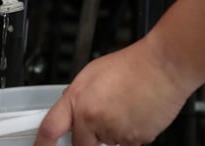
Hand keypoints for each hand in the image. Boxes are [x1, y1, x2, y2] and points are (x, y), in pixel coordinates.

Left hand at [35, 38, 191, 145]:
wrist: (162, 66)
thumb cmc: (130, 66)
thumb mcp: (90, 73)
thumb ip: (76, 96)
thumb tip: (70, 108)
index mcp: (78, 102)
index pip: (50, 129)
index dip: (42, 144)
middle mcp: (93, 120)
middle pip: (81, 145)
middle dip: (86, 139)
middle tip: (99, 119)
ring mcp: (115, 133)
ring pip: (106, 143)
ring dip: (110, 132)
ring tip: (122, 106)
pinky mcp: (136, 141)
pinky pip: (126, 143)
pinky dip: (128, 132)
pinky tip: (134, 112)